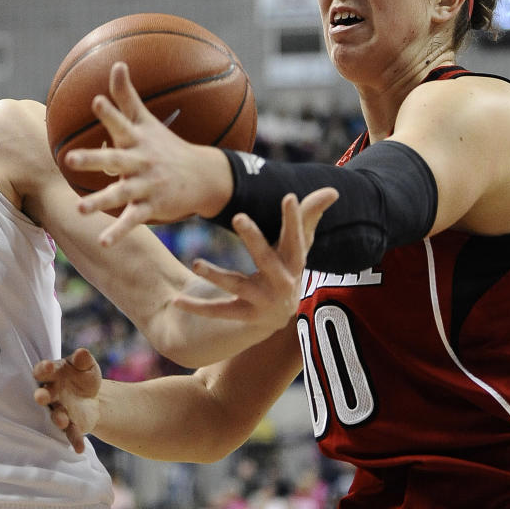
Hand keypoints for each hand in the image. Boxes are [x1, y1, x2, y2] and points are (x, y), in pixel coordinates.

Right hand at [33, 348, 101, 453]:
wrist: (93, 399)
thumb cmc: (83, 377)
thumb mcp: (87, 366)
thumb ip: (83, 359)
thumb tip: (81, 353)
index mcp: (53, 375)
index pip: (44, 370)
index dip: (44, 369)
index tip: (48, 367)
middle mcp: (52, 393)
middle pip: (44, 394)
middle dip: (42, 396)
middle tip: (40, 397)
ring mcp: (59, 410)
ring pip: (55, 415)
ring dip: (58, 418)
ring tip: (62, 421)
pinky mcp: (70, 425)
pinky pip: (71, 433)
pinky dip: (74, 440)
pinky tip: (79, 448)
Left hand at [66, 62, 231, 245]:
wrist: (204, 176)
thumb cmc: (167, 146)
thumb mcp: (148, 121)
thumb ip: (127, 96)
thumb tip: (116, 62)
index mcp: (137, 140)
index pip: (121, 123)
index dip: (109, 113)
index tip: (96, 101)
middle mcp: (141, 161)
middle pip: (115, 159)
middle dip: (92, 159)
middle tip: (69, 158)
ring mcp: (146, 185)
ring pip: (121, 193)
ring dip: (100, 201)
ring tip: (80, 209)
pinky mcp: (151, 207)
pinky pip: (132, 220)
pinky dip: (118, 231)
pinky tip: (102, 242)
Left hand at [174, 188, 337, 332]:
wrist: (277, 317)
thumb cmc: (287, 267)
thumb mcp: (297, 244)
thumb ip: (310, 216)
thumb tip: (333, 190)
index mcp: (295, 263)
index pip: (296, 238)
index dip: (294, 219)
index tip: (289, 196)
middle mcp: (282, 285)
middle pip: (267, 259)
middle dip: (254, 239)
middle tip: (238, 215)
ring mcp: (262, 303)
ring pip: (237, 286)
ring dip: (217, 276)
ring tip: (197, 263)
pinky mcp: (243, 317)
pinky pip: (218, 311)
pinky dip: (197, 307)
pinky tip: (176, 300)